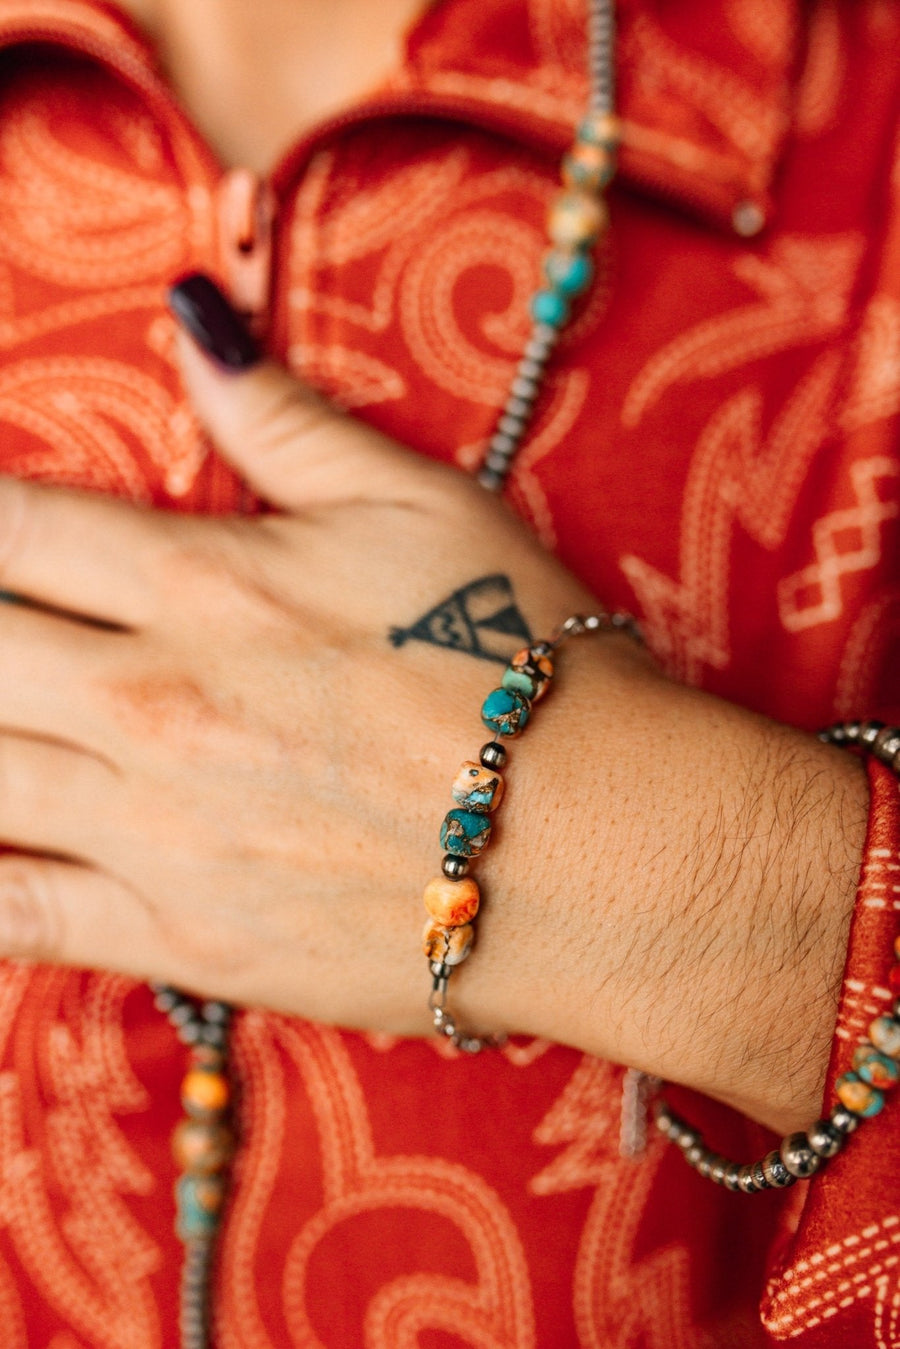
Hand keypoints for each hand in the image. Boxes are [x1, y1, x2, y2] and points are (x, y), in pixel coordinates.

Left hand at [0, 275, 613, 1032]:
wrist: (603, 852)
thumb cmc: (526, 663)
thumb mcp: (420, 509)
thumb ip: (284, 419)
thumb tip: (189, 316)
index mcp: (205, 586)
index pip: (11, 524)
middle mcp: (153, 703)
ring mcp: (155, 831)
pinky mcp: (180, 937)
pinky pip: (12, 918)